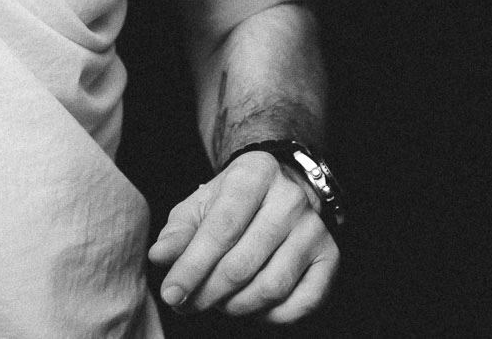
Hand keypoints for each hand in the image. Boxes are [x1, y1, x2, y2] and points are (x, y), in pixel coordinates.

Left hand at [148, 150, 337, 321]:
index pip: (221, 229)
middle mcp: (291, 199)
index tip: (170, 294)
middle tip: (186, 304)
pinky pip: (303, 302)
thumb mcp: (200, 204)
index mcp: (254, 175)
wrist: (282, 185)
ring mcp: (315, 230)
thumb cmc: (233, 200)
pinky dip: (272, 316)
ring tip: (216, 302)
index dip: (192, 267)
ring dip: (236, 306)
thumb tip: (159, 257)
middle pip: (243, 263)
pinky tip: (250, 307)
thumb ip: (179, 231)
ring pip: (271, 287)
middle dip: (208, 292)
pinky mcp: (331, 256)